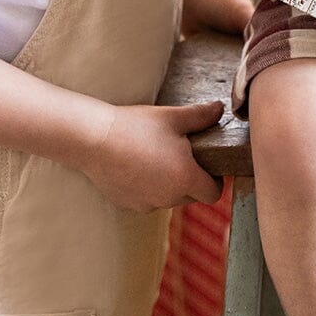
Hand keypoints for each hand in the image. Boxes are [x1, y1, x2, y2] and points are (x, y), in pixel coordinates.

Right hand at [78, 100, 224, 212]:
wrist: (95, 139)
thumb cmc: (137, 126)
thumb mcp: (173, 117)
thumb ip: (201, 116)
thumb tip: (220, 110)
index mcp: (185, 179)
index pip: (213, 194)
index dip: (216, 180)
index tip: (209, 164)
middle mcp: (168, 198)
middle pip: (192, 196)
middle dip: (192, 179)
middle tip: (183, 154)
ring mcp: (147, 205)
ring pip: (169, 198)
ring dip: (170, 184)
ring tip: (158, 156)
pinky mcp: (128, 205)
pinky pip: (148, 199)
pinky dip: (149, 187)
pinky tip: (138, 164)